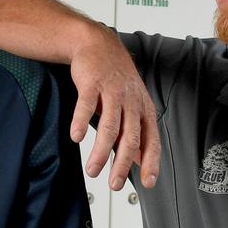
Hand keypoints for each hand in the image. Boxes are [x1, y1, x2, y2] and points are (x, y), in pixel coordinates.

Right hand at [69, 30, 159, 189]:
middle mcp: (131, 101)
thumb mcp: (132, 104)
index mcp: (142, 109)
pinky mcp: (92, 83)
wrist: (98, 44)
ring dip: (100, 151)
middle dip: (122, 163)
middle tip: (114, 184)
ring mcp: (112, 91)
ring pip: (110, 126)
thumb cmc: (115, 78)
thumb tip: (139, 161)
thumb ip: (134, 132)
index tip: (147, 182)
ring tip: (91, 170)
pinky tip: (76, 137)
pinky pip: (87, 105)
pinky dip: (82, 122)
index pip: (151, 140)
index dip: (150, 162)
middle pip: (130, 137)